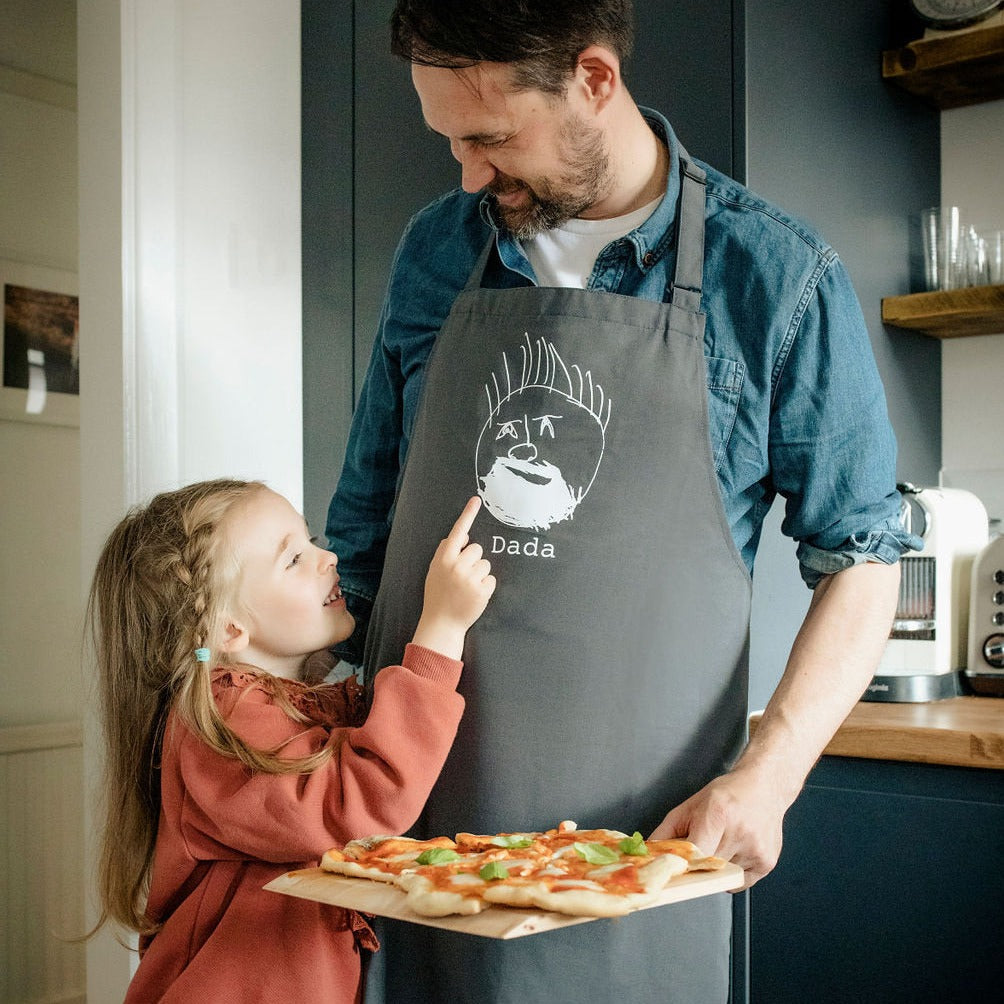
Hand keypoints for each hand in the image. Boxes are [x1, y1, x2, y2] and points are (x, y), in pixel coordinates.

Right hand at [411, 497, 495, 658]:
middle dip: (473, 560)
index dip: (467, 515)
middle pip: (477, 549)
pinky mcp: (482, 590)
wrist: (442, 624)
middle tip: (463, 576)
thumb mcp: (435, 571)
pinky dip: (485, 586)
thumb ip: (446, 552)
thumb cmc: (438, 595)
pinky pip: (491, 579)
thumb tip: (463, 536)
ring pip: (486, 564)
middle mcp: (457, 566)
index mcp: (444, 559)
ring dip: (480, 574)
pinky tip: (474, 595)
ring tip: (467, 588)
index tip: (476, 500)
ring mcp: (470, 578)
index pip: (458, 532)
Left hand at [649, 766, 789, 888]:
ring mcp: (756, 849)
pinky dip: (732, 873)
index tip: (674, 869)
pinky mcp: (767, 863)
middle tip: (697, 852)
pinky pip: (739, 882)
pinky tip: (735, 850)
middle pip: (707, 867)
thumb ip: (666, 832)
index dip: (682, 864)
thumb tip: (649, 856)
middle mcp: (740, 832)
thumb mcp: (690, 806)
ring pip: (722, 877)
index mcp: (718, 813)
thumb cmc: (725, 794)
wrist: (764, 787)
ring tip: (723, 843)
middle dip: (698, 864)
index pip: (695, 853)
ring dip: (717, 868)